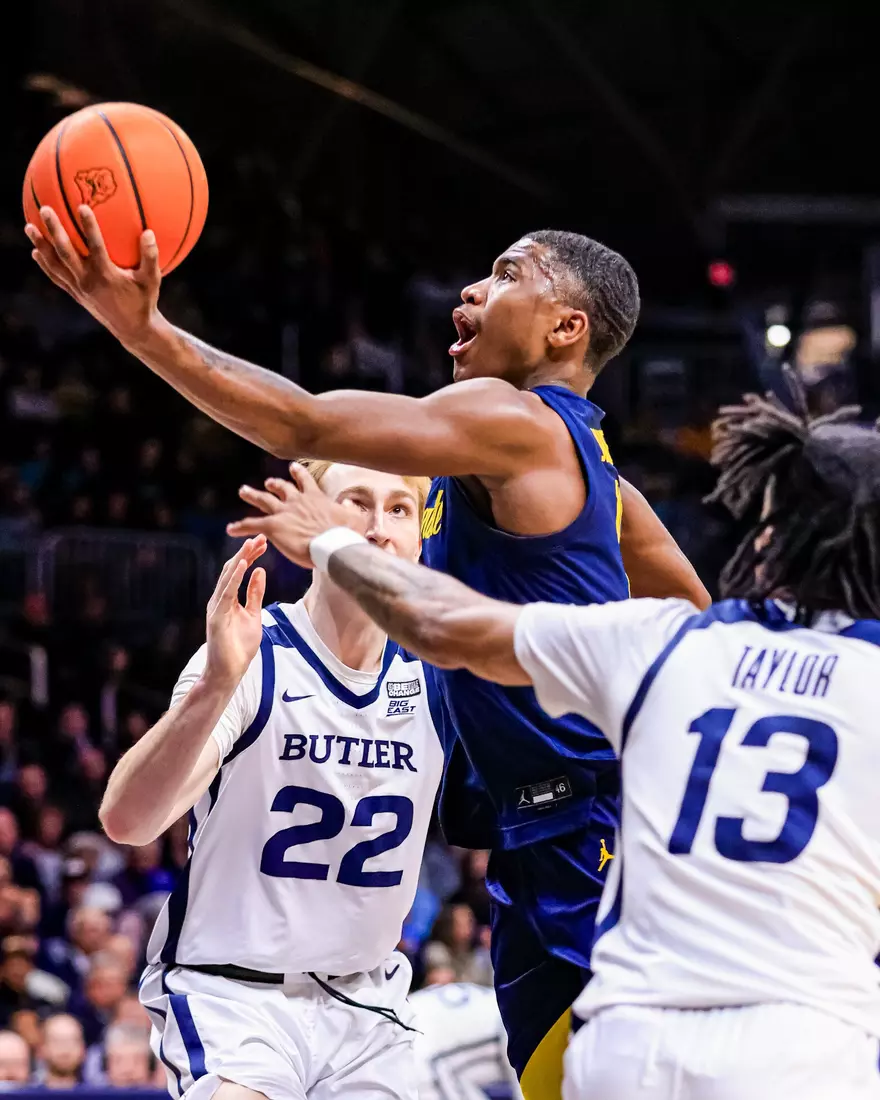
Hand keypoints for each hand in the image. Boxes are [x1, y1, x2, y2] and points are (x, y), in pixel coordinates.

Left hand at [24, 205, 160, 346]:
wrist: (133, 329)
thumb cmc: (144, 301)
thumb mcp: (152, 281)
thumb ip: (150, 257)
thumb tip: (149, 232)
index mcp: (107, 275)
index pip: (95, 247)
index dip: (89, 227)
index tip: (82, 206)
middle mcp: (88, 281)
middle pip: (66, 253)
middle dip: (54, 230)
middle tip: (45, 209)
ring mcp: (79, 289)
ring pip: (55, 265)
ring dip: (41, 245)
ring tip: (29, 226)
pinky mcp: (76, 295)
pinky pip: (57, 278)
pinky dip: (45, 265)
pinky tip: (36, 252)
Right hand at [204, 536, 266, 686]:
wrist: (229, 672)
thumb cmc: (239, 647)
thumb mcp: (253, 615)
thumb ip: (255, 594)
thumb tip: (260, 571)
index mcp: (228, 598)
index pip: (239, 570)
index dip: (251, 555)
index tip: (264, 542)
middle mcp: (220, 599)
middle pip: (232, 569)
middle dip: (247, 552)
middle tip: (261, 536)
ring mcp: (217, 607)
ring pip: (227, 577)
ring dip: (240, 559)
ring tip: (251, 544)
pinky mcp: (217, 617)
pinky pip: (226, 593)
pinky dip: (234, 577)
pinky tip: (242, 564)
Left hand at [227, 463, 357, 567]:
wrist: (334, 544)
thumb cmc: (347, 535)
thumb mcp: (355, 520)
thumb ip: (352, 513)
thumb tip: (357, 510)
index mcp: (315, 498)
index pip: (305, 481)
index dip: (298, 473)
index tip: (293, 467)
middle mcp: (297, 501)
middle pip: (281, 488)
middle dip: (274, 484)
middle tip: (268, 482)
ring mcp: (284, 512)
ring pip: (263, 500)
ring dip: (252, 494)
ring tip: (243, 490)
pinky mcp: (273, 526)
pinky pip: (251, 524)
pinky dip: (240, 526)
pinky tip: (230, 529)